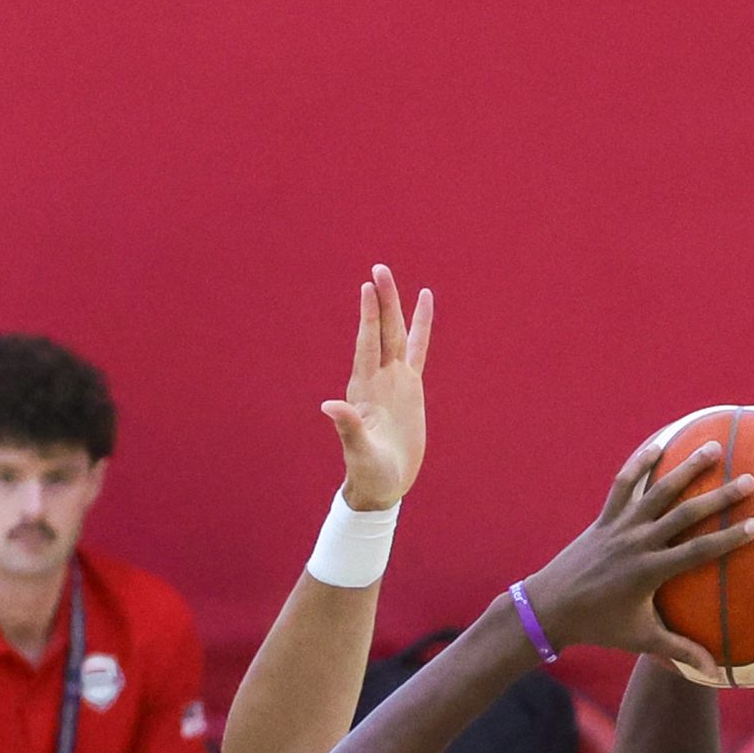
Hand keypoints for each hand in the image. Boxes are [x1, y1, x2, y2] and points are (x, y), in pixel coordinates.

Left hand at [321, 263, 433, 512]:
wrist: (384, 483)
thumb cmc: (369, 472)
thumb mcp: (359, 451)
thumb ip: (347, 428)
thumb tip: (329, 407)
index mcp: (364, 390)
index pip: (367, 345)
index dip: (368, 318)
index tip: (367, 288)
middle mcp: (378, 378)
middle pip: (382, 332)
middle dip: (381, 302)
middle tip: (379, 268)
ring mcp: (394, 380)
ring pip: (397, 335)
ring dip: (395, 307)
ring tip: (391, 277)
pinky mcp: (411, 387)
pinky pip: (417, 350)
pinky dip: (420, 327)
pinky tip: (424, 303)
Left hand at [518, 439, 753, 674]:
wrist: (550, 608)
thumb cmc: (599, 627)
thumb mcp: (640, 639)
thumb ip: (679, 649)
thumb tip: (714, 671)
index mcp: (650, 572)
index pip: (699, 552)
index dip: (729, 538)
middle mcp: (637, 544)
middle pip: (685, 515)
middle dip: (719, 497)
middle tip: (749, 480)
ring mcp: (619, 528)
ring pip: (656, 491)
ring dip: (686, 468)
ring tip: (712, 447)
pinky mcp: (603, 519)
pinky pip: (623, 486)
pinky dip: (639, 464)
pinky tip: (659, 445)